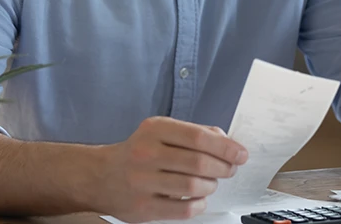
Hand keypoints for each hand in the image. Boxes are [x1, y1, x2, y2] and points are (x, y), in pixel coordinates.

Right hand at [94, 117, 247, 222]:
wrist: (100, 176)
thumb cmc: (138, 152)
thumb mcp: (160, 132)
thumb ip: (194, 133)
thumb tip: (227, 142)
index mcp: (154, 130)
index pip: (198, 137)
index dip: (225, 147)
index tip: (241, 154)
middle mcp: (146, 154)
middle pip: (199, 163)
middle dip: (223, 167)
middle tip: (230, 169)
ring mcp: (142, 182)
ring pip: (193, 187)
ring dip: (211, 185)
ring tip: (211, 182)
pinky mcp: (143, 208)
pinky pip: (183, 210)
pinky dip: (199, 205)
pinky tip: (199, 198)